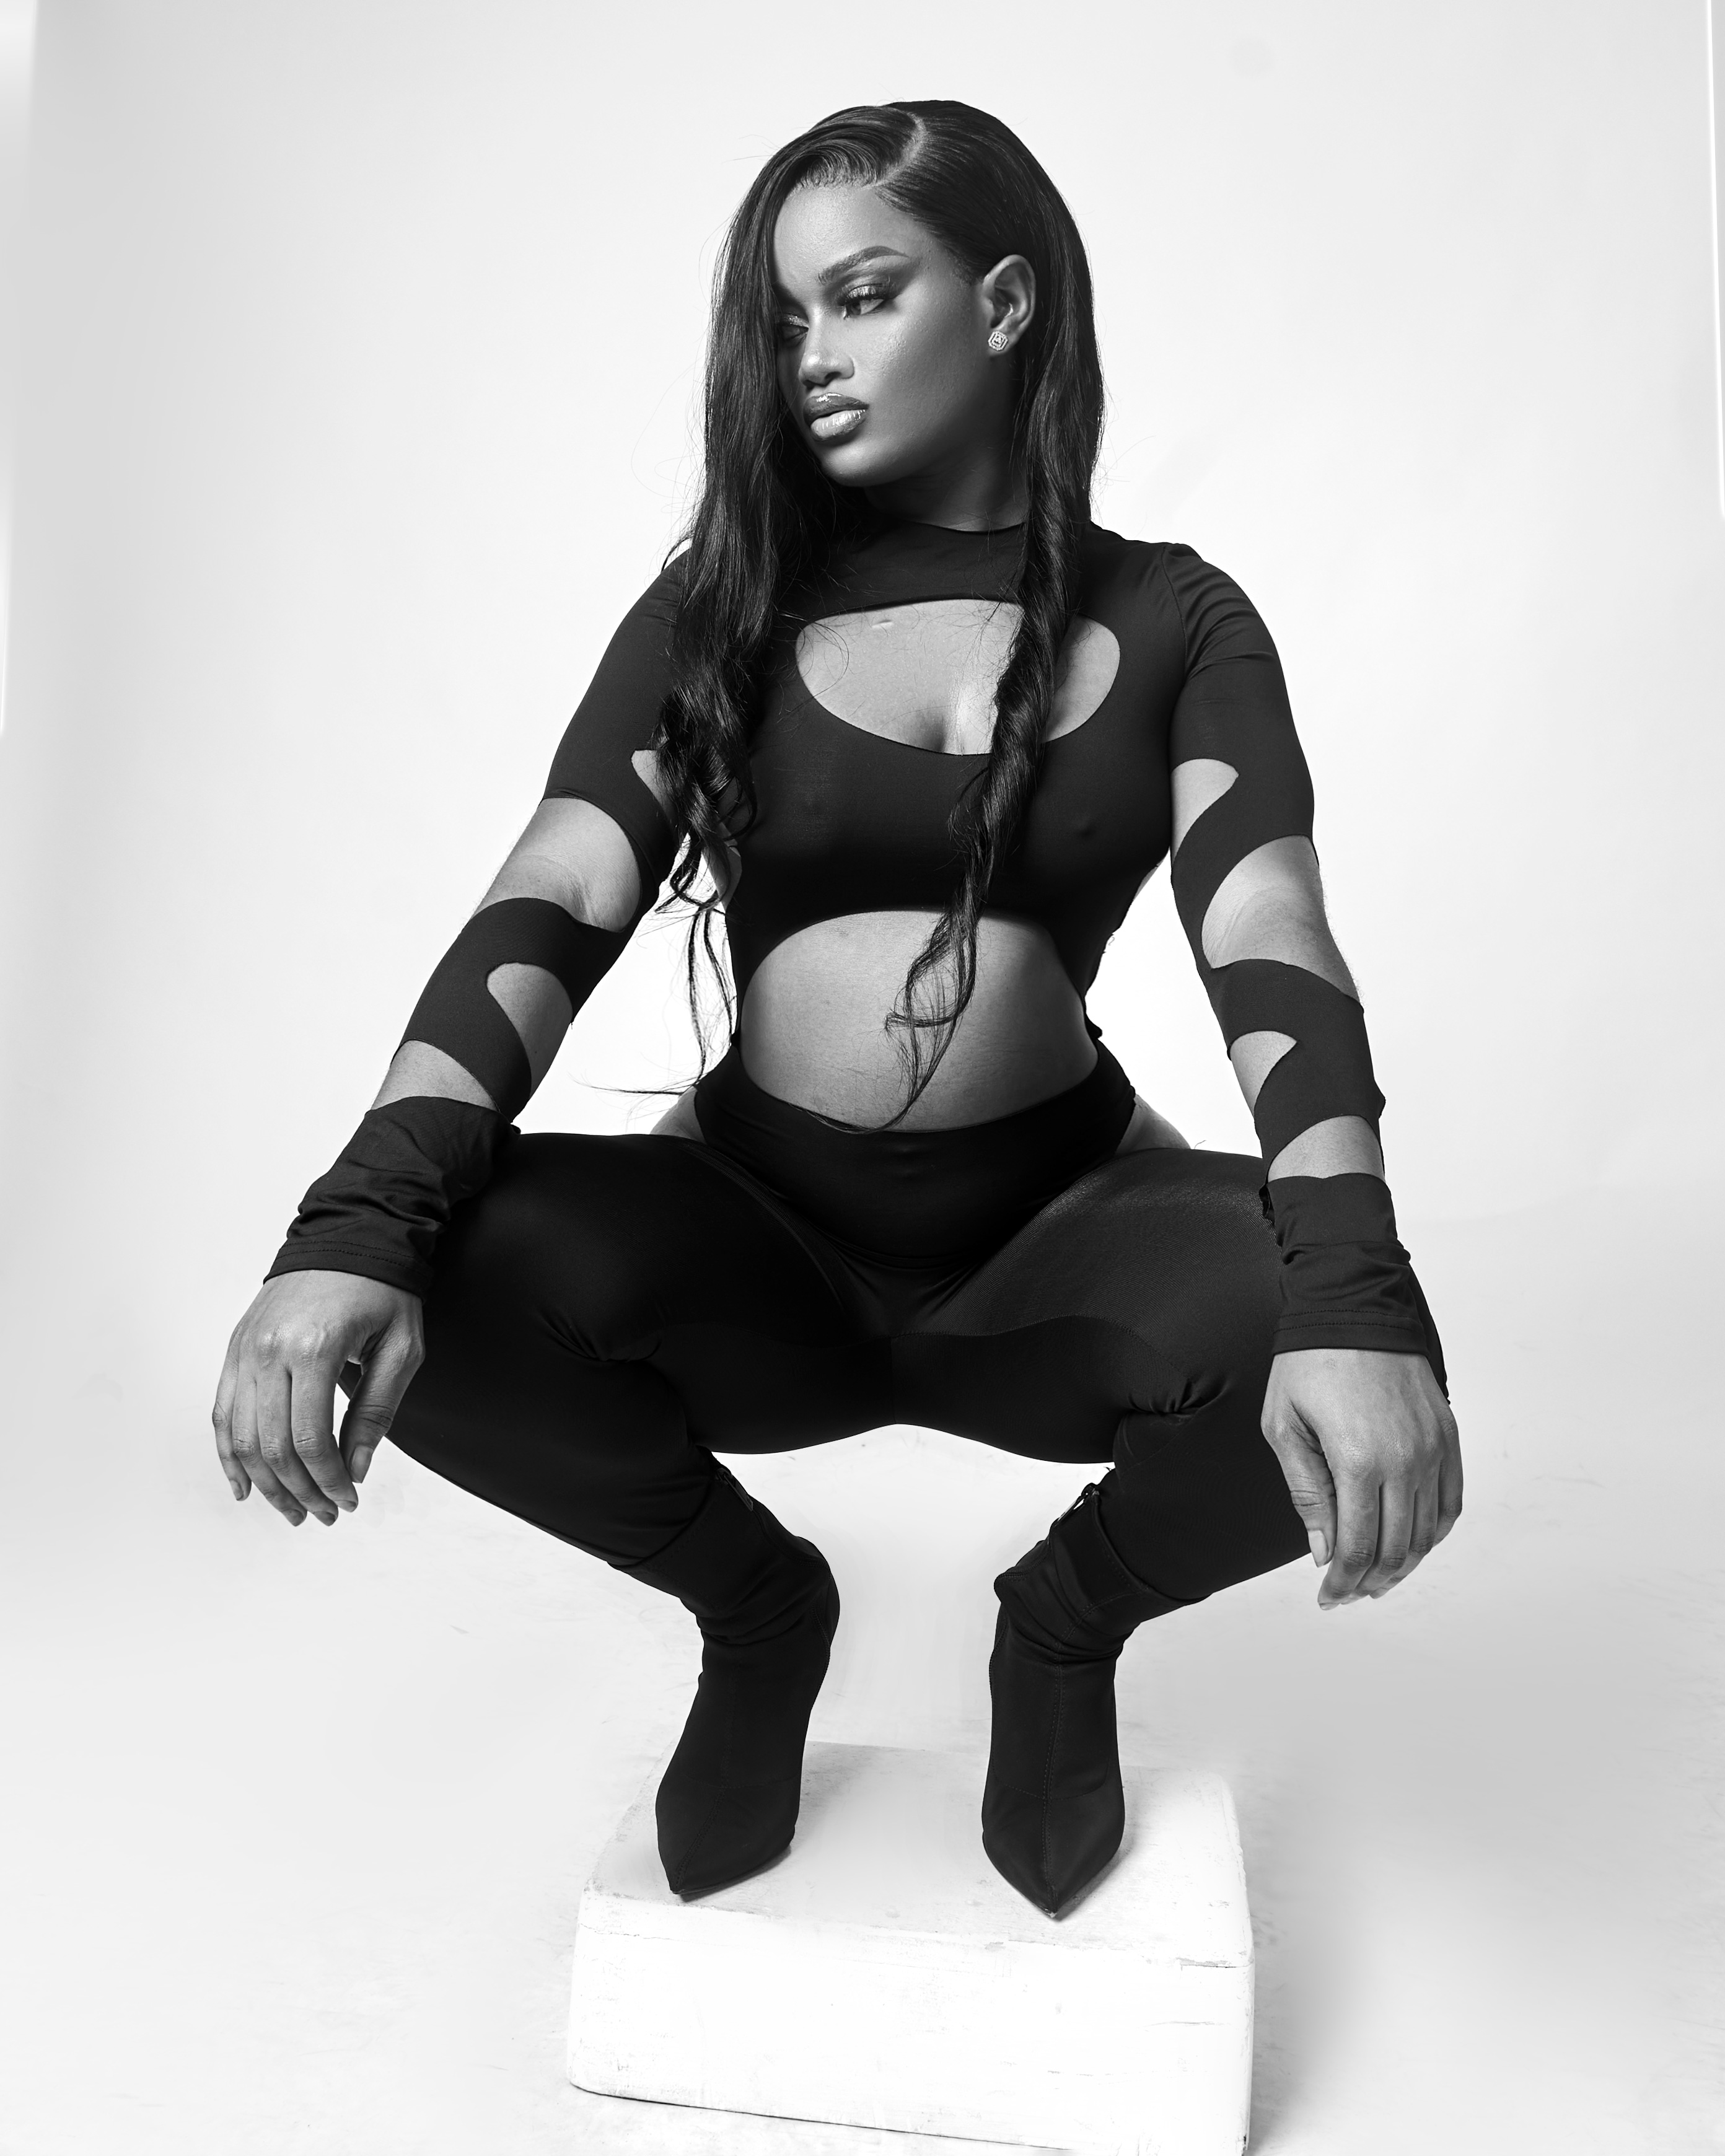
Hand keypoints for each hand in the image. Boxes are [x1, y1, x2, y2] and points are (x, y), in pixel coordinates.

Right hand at [212, 1270, 423, 1525]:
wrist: (351, 1235)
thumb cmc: (383, 1291)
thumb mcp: (401, 1349)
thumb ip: (376, 1412)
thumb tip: (355, 1471)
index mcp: (314, 1348)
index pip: (310, 1440)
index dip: (329, 1480)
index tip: (349, 1501)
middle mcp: (270, 1351)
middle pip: (271, 1445)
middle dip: (299, 1490)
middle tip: (324, 1514)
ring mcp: (245, 1349)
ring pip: (241, 1436)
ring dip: (265, 1483)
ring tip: (292, 1509)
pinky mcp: (235, 1348)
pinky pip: (221, 1412)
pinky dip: (229, 1454)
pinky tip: (244, 1487)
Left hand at [1261, 1347, 1460, 1608]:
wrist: (1353, 1308)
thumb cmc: (1308, 1364)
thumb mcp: (1285, 1427)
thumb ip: (1307, 1493)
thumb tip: (1324, 1553)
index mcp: (1358, 1460)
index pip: (1357, 1546)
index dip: (1343, 1583)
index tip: (1328, 1597)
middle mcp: (1405, 1460)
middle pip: (1396, 1549)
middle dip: (1370, 1582)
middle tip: (1348, 1594)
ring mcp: (1433, 1449)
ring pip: (1427, 1533)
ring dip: (1403, 1564)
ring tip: (1377, 1577)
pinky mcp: (1449, 1437)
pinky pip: (1450, 1502)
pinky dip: (1432, 1532)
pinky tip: (1411, 1543)